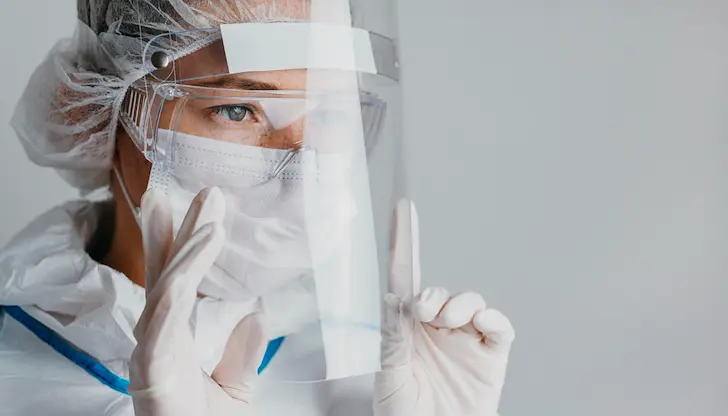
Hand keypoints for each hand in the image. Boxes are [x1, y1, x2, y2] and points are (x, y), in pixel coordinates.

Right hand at [128, 187, 267, 415]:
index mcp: (175, 338)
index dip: (186, 238)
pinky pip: (161, 328)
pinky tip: (189, 268)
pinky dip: (174, 295)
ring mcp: (150, 354)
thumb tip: (258, 314)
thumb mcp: (236, 390)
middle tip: (204, 191)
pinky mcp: (150, 373)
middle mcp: (158, 339)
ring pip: (164, 292)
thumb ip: (243, 354)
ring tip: (212, 222)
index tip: (204, 205)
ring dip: (185, 253)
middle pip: (166, 273)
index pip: (178, 277)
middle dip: (181, 228)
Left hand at [374, 200, 514, 415]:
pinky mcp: (491, 356)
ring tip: (446, 322)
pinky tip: (478, 322)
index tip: (403, 210)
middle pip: (438, 290)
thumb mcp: (389, 378)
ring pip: (469, 300)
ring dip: (458, 303)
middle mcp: (436, 330)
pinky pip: (499, 326)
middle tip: (423, 312)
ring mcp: (465, 341)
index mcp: (406, 331)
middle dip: (432, 293)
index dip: (403, 243)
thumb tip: (393, 297)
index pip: (404, 279)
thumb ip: (393, 338)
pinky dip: (492, 317)